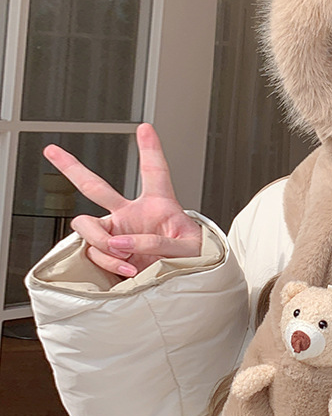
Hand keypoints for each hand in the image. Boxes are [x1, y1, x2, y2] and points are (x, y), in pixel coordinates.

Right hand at [43, 123, 201, 277]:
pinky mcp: (109, 255)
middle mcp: (132, 217)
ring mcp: (117, 235)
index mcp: (159, 205)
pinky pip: (93, 252)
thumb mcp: (187, 248)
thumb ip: (157, 242)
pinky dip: (107, 263)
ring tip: (127, 257)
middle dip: (71, 168)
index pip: (155, 172)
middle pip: (96, 188)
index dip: (150, 149)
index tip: (145, 128)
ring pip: (87, 225)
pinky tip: (127, 269)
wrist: (185, 287)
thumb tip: (120, 243)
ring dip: (103, 242)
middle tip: (51, 151)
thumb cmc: (195, 263)